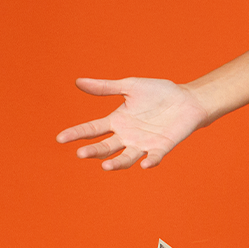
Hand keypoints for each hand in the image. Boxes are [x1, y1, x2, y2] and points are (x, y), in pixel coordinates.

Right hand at [57, 77, 207, 170]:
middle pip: (105, 147)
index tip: (60, 138)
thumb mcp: (130, 86)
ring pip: (126, 157)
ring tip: (105, 166)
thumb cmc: (159, 92)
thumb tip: (78, 81)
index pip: (91, 129)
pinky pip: (154, 157)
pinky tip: (145, 164)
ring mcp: (143, 143)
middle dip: (93, 151)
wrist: (188, 98)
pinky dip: (149, 161)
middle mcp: (126, 136)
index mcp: (116, 121)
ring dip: (116, 163)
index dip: (76, 134)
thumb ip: (106, 87)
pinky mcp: (162, 147)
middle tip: (81, 153)